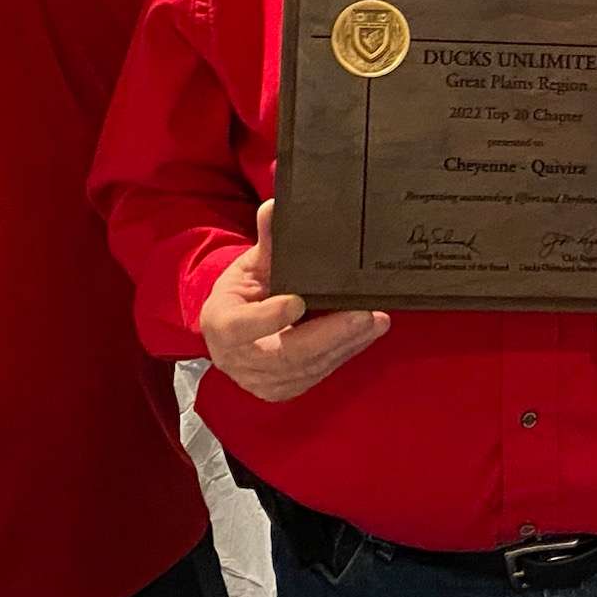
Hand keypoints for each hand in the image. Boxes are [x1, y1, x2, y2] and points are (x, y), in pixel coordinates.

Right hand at [199, 200, 388, 402]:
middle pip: (285, 354)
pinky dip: (343, 353)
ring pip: (307, 367)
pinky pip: (317, 374)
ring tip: (375, 321)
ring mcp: (260, 381)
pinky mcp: (282, 390)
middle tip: (365, 315)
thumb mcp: (249, 264)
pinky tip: (365, 334)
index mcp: (220, 324)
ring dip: (345, 344)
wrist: (232, 329)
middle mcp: (236, 360)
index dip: (269, 318)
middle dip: (329, 335)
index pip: (241, 326)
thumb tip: (274, 207)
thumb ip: (267, 240)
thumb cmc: (242, 292)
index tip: (298, 302)